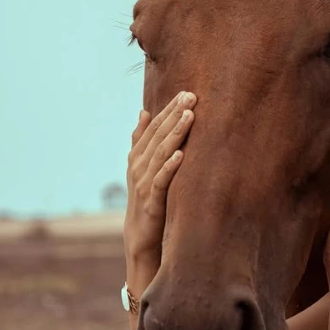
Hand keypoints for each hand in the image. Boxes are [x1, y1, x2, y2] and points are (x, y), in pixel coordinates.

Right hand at [124, 91, 196, 262]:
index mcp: (138, 156)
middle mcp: (139, 166)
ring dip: (175, 134)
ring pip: (160, 153)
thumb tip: (143, 112)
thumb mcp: (142, 167)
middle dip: (174, 115)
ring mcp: (144, 183)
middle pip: (158, 136)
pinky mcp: (152, 201)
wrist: (140, 237)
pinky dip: (170, 167)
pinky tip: (181, 154)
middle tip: (191, 96)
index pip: (154, 127)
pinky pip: (161, 181)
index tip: (186, 92)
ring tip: (189, 117)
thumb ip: (141, 140)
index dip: (168, 109)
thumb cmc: (147, 198)